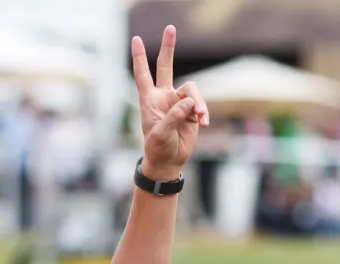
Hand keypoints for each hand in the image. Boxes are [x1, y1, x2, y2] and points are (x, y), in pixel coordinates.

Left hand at [131, 25, 208, 180]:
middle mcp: (163, 96)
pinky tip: (203, 123)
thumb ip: (174, 116)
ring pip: (191, 90)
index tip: (136, 39)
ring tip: (199, 118)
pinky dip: (203, 113)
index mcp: (149, 100)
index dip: (139, 57)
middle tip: (171, 28)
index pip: (142, 74)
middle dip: (168, 47)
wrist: (169, 160)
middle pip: (166, 66)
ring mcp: (178, 102)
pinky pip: (200, 105)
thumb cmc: (158, 147)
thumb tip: (189, 101)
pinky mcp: (191, 111)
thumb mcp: (161, 133)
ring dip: (198, 103)